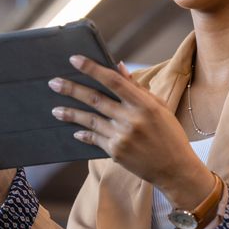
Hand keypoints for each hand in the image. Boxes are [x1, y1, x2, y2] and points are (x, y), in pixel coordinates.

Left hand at [48, 57, 215, 208]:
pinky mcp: (116, 152)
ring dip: (70, 113)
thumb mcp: (159, 107)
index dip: (92, 69)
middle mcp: (131, 119)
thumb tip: (118, 67)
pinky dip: (84, 133)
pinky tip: (75, 129)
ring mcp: (122, 137)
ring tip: (55, 110)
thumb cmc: (169, 134)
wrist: (175, 169)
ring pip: (90, 120)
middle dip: (72, 89)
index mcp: (144, 104)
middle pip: (96, 99)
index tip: (75, 60)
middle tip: (53, 83)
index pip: (113, 81)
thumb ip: (137, 88)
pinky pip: (95, 138)